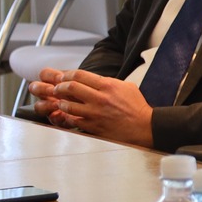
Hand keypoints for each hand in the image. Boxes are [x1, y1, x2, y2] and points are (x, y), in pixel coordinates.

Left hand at [26, 68, 154, 146]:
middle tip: (58, 88)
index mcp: (108, 85)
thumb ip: (109, 82)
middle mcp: (100, 98)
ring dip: (61, 102)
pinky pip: (73, 120)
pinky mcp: (93, 126)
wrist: (143, 127)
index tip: (64, 77)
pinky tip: (68, 115)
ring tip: (61, 102)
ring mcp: (95, 113)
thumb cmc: (137, 107)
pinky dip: (68, 117)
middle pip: (70, 87)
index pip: (79, 75)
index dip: (67, 75)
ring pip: (68, 104)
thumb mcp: (126, 86)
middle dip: (60, 87)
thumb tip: (96, 80)